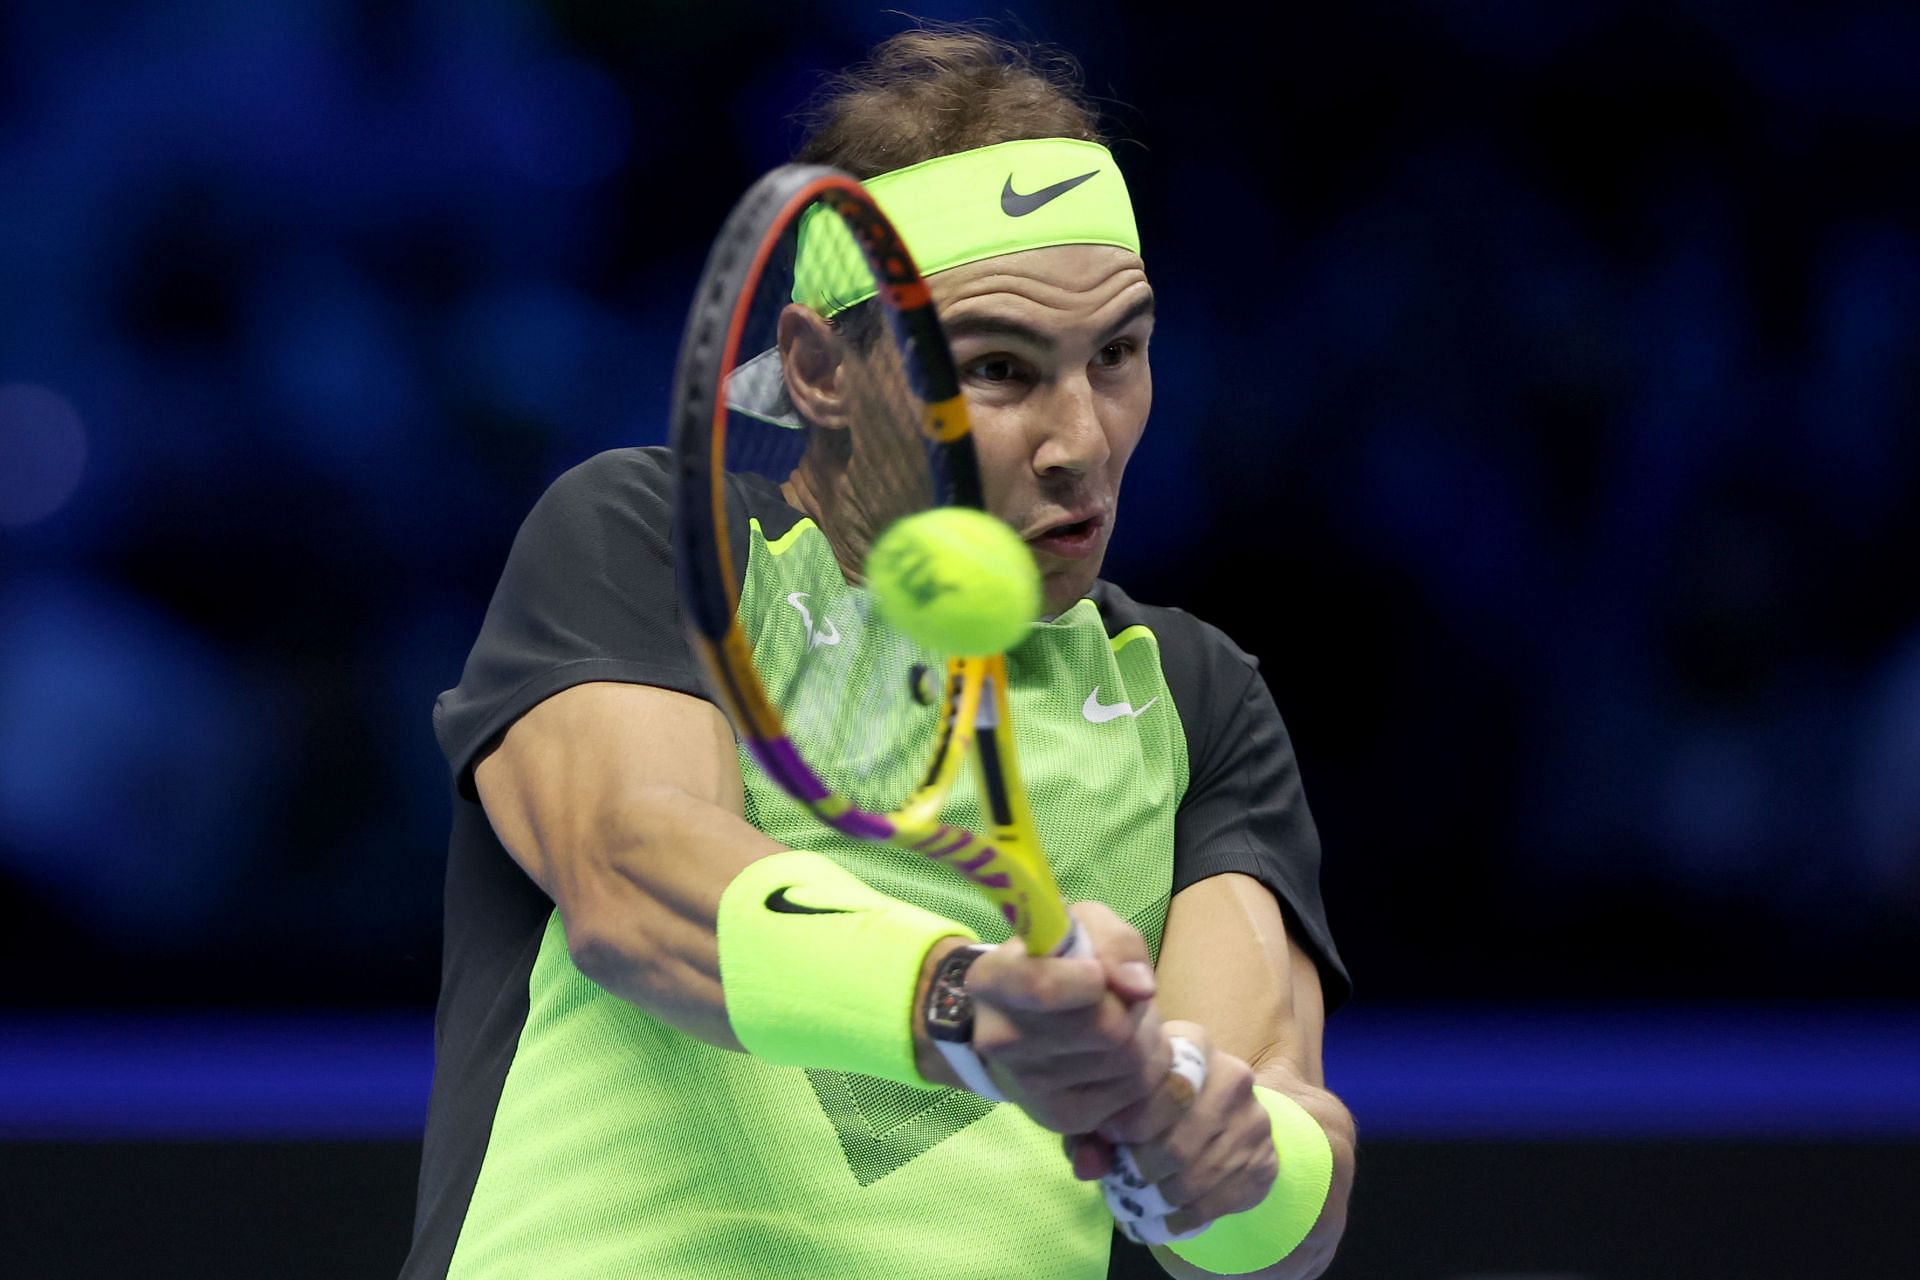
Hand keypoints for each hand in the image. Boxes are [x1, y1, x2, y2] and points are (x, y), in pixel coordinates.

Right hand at [963, 901, 1171, 1135]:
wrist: (1022, 1024)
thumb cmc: (1058, 963)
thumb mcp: (1083, 928)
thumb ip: (1114, 941)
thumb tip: (1140, 987)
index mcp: (993, 980)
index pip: (1041, 987)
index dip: (1083, 982)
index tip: (1098, 973)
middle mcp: (1000, 1039)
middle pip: (1106, 1028)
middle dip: (1130, 1007)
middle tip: (1117, 995)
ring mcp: (1031, 1086)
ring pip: (1128, 1060)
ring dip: (1142, 1036)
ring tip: (1118, 1022)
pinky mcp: (1061, 1118)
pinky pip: (1135, 1092)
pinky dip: (1143, 1069)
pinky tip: (1116, 1054)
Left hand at [1070, 1022, 1278, 1238]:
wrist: (1216, 1118)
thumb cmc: (1151, 1102)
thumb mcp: (1118, 1104)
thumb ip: (1092, 1131)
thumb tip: (1088, 1166)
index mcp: (1192, 1045)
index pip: (1164, 1084)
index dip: (1131, 1119)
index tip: (1110, 1137)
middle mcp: (1233, 1076)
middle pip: (1179, 1142)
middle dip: (1143, 1170)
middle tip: (1123, 1182)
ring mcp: (1255, 1120)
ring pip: (1198, 1177)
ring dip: (1162, 1199)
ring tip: (1138, 1204)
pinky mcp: (1266, 1160)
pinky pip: (1221, 1201)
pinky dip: (1186, 1218)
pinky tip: (1165, 1220)